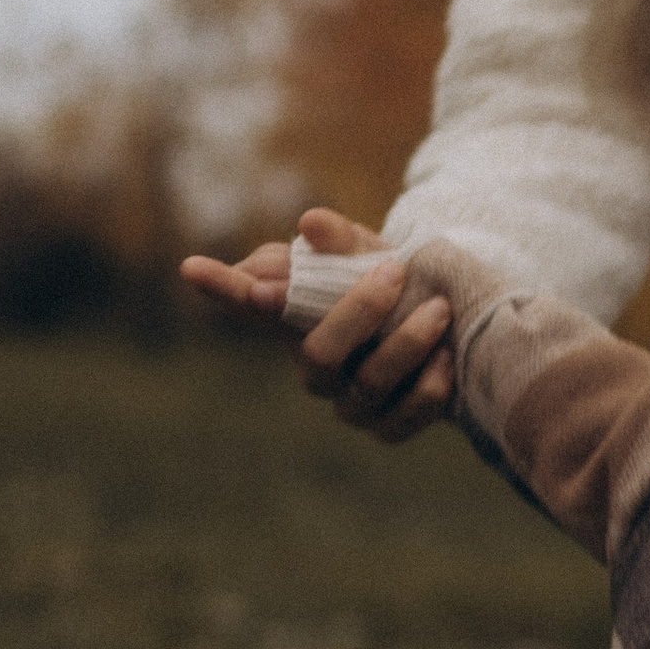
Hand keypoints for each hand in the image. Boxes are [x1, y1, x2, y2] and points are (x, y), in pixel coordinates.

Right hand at [180, 208, 456, 442]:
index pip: (253, 302)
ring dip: (407, 343)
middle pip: (317, 353)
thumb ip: (344, 242)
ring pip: (367, 384)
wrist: (458, 330)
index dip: (223, 290)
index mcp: (299, 318)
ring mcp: (349, 402)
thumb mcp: (374, 256)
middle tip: (394, 270)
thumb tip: (311, 222)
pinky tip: (447, 360)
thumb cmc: (399, 287)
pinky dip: (428, 388)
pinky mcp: (387, 426)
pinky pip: (402, 418)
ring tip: (439, 308)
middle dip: (356, 311)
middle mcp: (315, 366)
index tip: (191, 267)